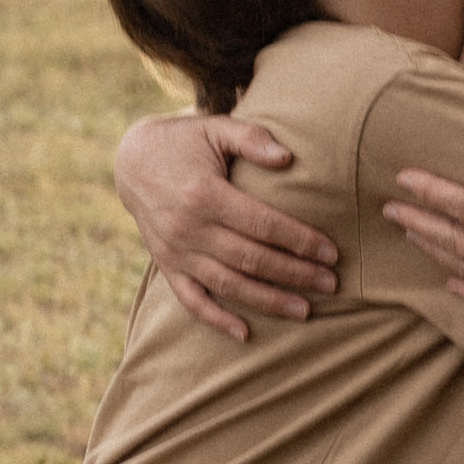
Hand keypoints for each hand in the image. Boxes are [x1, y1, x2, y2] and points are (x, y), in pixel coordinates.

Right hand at [114, 112, 338, 340]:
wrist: (132, 160)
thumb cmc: (185, 142)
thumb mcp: (216, 129)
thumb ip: (252, 139)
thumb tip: (287, 158)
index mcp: (205, 194)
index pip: (262, 225)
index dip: (299, 240)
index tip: (331, 252)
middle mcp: (189, 228)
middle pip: (251, 259)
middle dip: (294, 274)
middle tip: (331, 283)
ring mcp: (176, 251)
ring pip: (228, 285)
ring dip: (268, 301)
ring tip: (304, 310)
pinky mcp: (167, 265)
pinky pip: (191, 300)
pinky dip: (216, 319)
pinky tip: (245, 333)